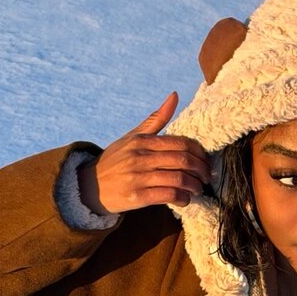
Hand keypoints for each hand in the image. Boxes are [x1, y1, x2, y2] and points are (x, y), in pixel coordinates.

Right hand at [77, 92, 210, 215]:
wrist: (89, 186)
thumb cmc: (116, 160)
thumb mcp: (133, 137)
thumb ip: (156, 119)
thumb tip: (175, 95)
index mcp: (142, 141)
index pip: (181, 143)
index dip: (199, 153)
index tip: (206, 161)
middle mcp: (140, 157)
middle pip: (182, 160)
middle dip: (201, 170)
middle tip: (207, 177)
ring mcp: (138, 177)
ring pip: (178, 179)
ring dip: (194, 186)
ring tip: (198, 189)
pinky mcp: (137, 197)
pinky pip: (167, 196)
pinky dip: (182, 199)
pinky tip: (185, 200)